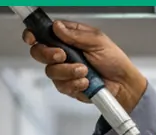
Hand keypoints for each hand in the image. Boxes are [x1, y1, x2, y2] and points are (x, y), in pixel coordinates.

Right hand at [22, 20, 148, 111]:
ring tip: (85, 71)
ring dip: (68, 71)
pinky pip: (61, 86)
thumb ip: (76, 34)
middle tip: (63, 55)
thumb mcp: (97, 40)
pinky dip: (74, 84)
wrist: (123, 84)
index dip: (33, 34)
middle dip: (48, 54)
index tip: (33, 37)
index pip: (44, 33)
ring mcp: (64, 71)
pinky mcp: (68, 86)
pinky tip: (86, 82)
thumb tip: (57, 27)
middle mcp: (63, 54)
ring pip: (50, 71)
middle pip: (39, 52)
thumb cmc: (113, 60)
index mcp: (68, 38)